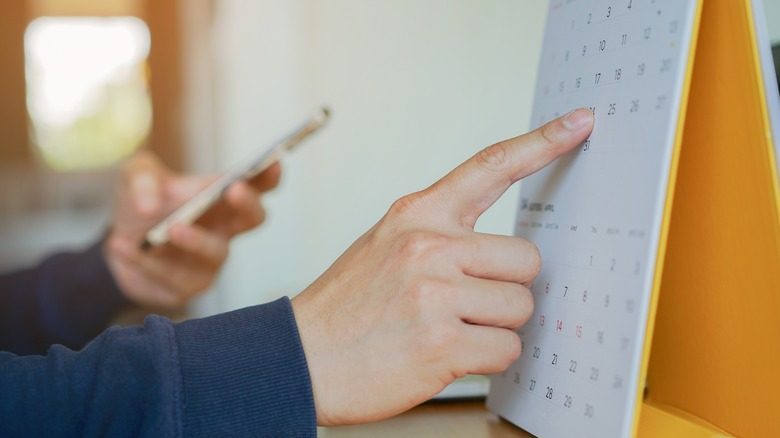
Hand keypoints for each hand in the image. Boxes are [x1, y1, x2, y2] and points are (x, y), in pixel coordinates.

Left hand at [104, 151, 280, 308]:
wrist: (114, 244)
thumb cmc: (140, 203)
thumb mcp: (135, 176)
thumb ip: (142, 179)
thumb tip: (149, 206)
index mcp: (221, 199)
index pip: (256, 185)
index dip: (269, 175)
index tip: (273, 161)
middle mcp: (224, 230)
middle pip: (254, 219)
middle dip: (248, 205)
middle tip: (233, 191)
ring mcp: (209, 262)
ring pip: (215, 252)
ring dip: (196, 240)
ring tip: (170, 229)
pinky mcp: (187, 288)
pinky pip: (172, 277)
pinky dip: (145, 261)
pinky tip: (121, 246)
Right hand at [291, 109, 593, 425]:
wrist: (299, 357)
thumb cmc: (346, 307)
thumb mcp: (384, 246)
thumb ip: (441, 238)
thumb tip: (506, 257)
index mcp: (416, 215)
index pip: (490, 167)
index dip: (541, 143)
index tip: (579, 123)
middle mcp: (428, 245)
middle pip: (526, 259)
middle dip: (508, 288)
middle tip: (468, 304)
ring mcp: (435, 292)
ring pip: (521, 307)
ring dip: (496, 326)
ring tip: (449, 329)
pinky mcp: (442, 340)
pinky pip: (506, 349)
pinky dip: (486, 359)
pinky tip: (446, 355)